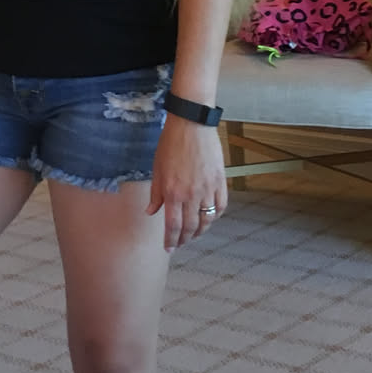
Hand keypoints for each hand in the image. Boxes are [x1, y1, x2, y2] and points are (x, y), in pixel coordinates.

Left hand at [146, 115, 226, 250]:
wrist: (191, 125)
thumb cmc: (170, 144)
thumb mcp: (157, 169)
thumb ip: (156, 194)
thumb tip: (151, 212)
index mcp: (172, 192)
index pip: (173, 226)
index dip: (171, 240)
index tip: (169, 247)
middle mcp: (191, 194)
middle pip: (190, 227)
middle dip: (185, 239)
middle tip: (181, 244)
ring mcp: (208, 189)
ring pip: (207, 220)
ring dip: (201, 231)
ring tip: (194, 235)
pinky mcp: (220, 181)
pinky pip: (220, 206)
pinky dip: (215, 216)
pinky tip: (209, 218)